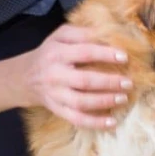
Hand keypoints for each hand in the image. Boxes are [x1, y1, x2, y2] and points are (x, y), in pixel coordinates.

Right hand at [15, 24, 132, 128]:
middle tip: (128, 83)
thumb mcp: (61, 36)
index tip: (124, 57)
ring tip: (123, 98)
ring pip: (81, 102)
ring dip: (104, 101)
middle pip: (84, 80)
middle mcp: (55, 75)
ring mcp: (55, 95)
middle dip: (108, 82)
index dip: (105, 54)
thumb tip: (109, 33)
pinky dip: (94, 123)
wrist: (25, 76)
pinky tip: (112, 122)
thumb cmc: (51, 52)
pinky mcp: (57, 109)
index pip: (84, 53)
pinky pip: (76, 119)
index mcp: (57, 53)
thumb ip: (82, 32)